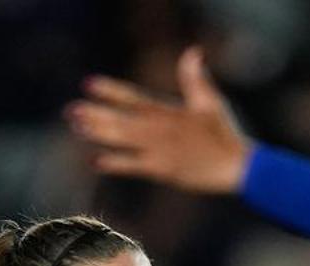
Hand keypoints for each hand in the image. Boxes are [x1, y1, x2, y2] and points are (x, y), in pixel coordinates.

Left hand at [66, 47, 250, 192]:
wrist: (237, 166)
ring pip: (122, 140)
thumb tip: (193, 51)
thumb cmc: (225, 134)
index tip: (89, 84)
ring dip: (99, 134)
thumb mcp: (211, 102)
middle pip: (121, 119)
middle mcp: (160, 129)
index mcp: (169, 112)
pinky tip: (97, 161)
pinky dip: (116, 163)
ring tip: (78, 128)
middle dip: (95, 114)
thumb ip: (195, 77)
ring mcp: (159, 150)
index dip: (110, 90)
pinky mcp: (163, 171)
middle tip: (71, 110)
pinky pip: (133, 166)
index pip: (134, 97)